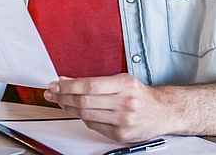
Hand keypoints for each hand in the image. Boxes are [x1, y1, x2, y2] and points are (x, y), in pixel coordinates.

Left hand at [44, 73, 175, 141]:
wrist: (163, 112)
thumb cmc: (140, 94)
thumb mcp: (121, 80)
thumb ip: (95, 82)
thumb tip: (68, 81)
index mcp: (125, 84)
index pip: (89, 86)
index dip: (68, 86)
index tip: (56, 84)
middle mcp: (125, 102)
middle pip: (85, 101)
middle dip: (63, 97)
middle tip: (52, 93)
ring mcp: (123, 121)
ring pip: (86, 115)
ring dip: (68, 108)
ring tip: (60, 102)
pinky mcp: (121, 135)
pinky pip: (94, 126)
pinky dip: (82, 118)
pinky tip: (76, 112)